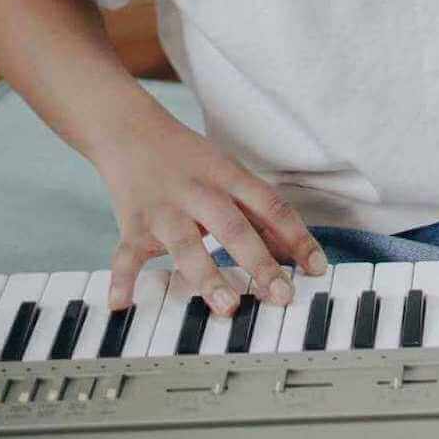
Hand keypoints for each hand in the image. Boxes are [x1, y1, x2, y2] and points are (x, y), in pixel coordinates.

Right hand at [92, 112, 327, 314]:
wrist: (133, 132)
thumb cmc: (192, 160)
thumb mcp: (230, 173)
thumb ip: (256, 211)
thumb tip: (291, 250)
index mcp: (231, 178)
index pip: (272, 207)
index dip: (297, 237)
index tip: (316, 267)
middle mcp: (200, 193)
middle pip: (234, 228)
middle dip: (260, 263)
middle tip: (281, 295)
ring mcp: (165, 210)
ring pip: (186, 245)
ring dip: (207, 276)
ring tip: (227, 306)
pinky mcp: (132, 225)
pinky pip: (126, 255)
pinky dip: (122, 279)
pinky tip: (122, 304)